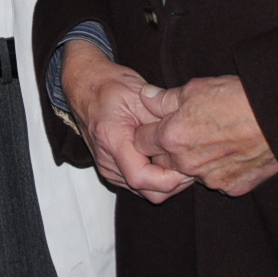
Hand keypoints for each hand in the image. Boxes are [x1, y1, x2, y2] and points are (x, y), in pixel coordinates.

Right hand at [59, 40, 193, 203]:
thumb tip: (187, 140)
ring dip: (167, 181)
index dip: (170, 178)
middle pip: (148, 192)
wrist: (85, 85)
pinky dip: (157, 178)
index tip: (188, 165)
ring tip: (180, 159)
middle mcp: (107, 161)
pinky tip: (167, 159)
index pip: (142, 178)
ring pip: (146, 192)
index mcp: (112, 140)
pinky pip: (140, 185)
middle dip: (175, 183)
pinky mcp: (113, 169)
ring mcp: (109, 168)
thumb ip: (162, 120)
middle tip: (192, 162)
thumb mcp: (140, 95)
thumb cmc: (109, 86)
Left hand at [134, 74, 277, 196]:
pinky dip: (219, 169)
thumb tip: (145, 97)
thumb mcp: (195, 89)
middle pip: (162, 161)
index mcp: (172, 137)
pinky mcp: (232, 187)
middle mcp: (186, 163)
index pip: (141, 141)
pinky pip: (217, 180)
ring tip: (212, 139)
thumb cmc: (238, 99)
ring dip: (193, 161)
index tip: (156, 125)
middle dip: (167, 149)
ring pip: (190, 173)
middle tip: (184, 132)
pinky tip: (231, 151)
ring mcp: (210, 179)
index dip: (148, 131)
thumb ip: (164, 98)